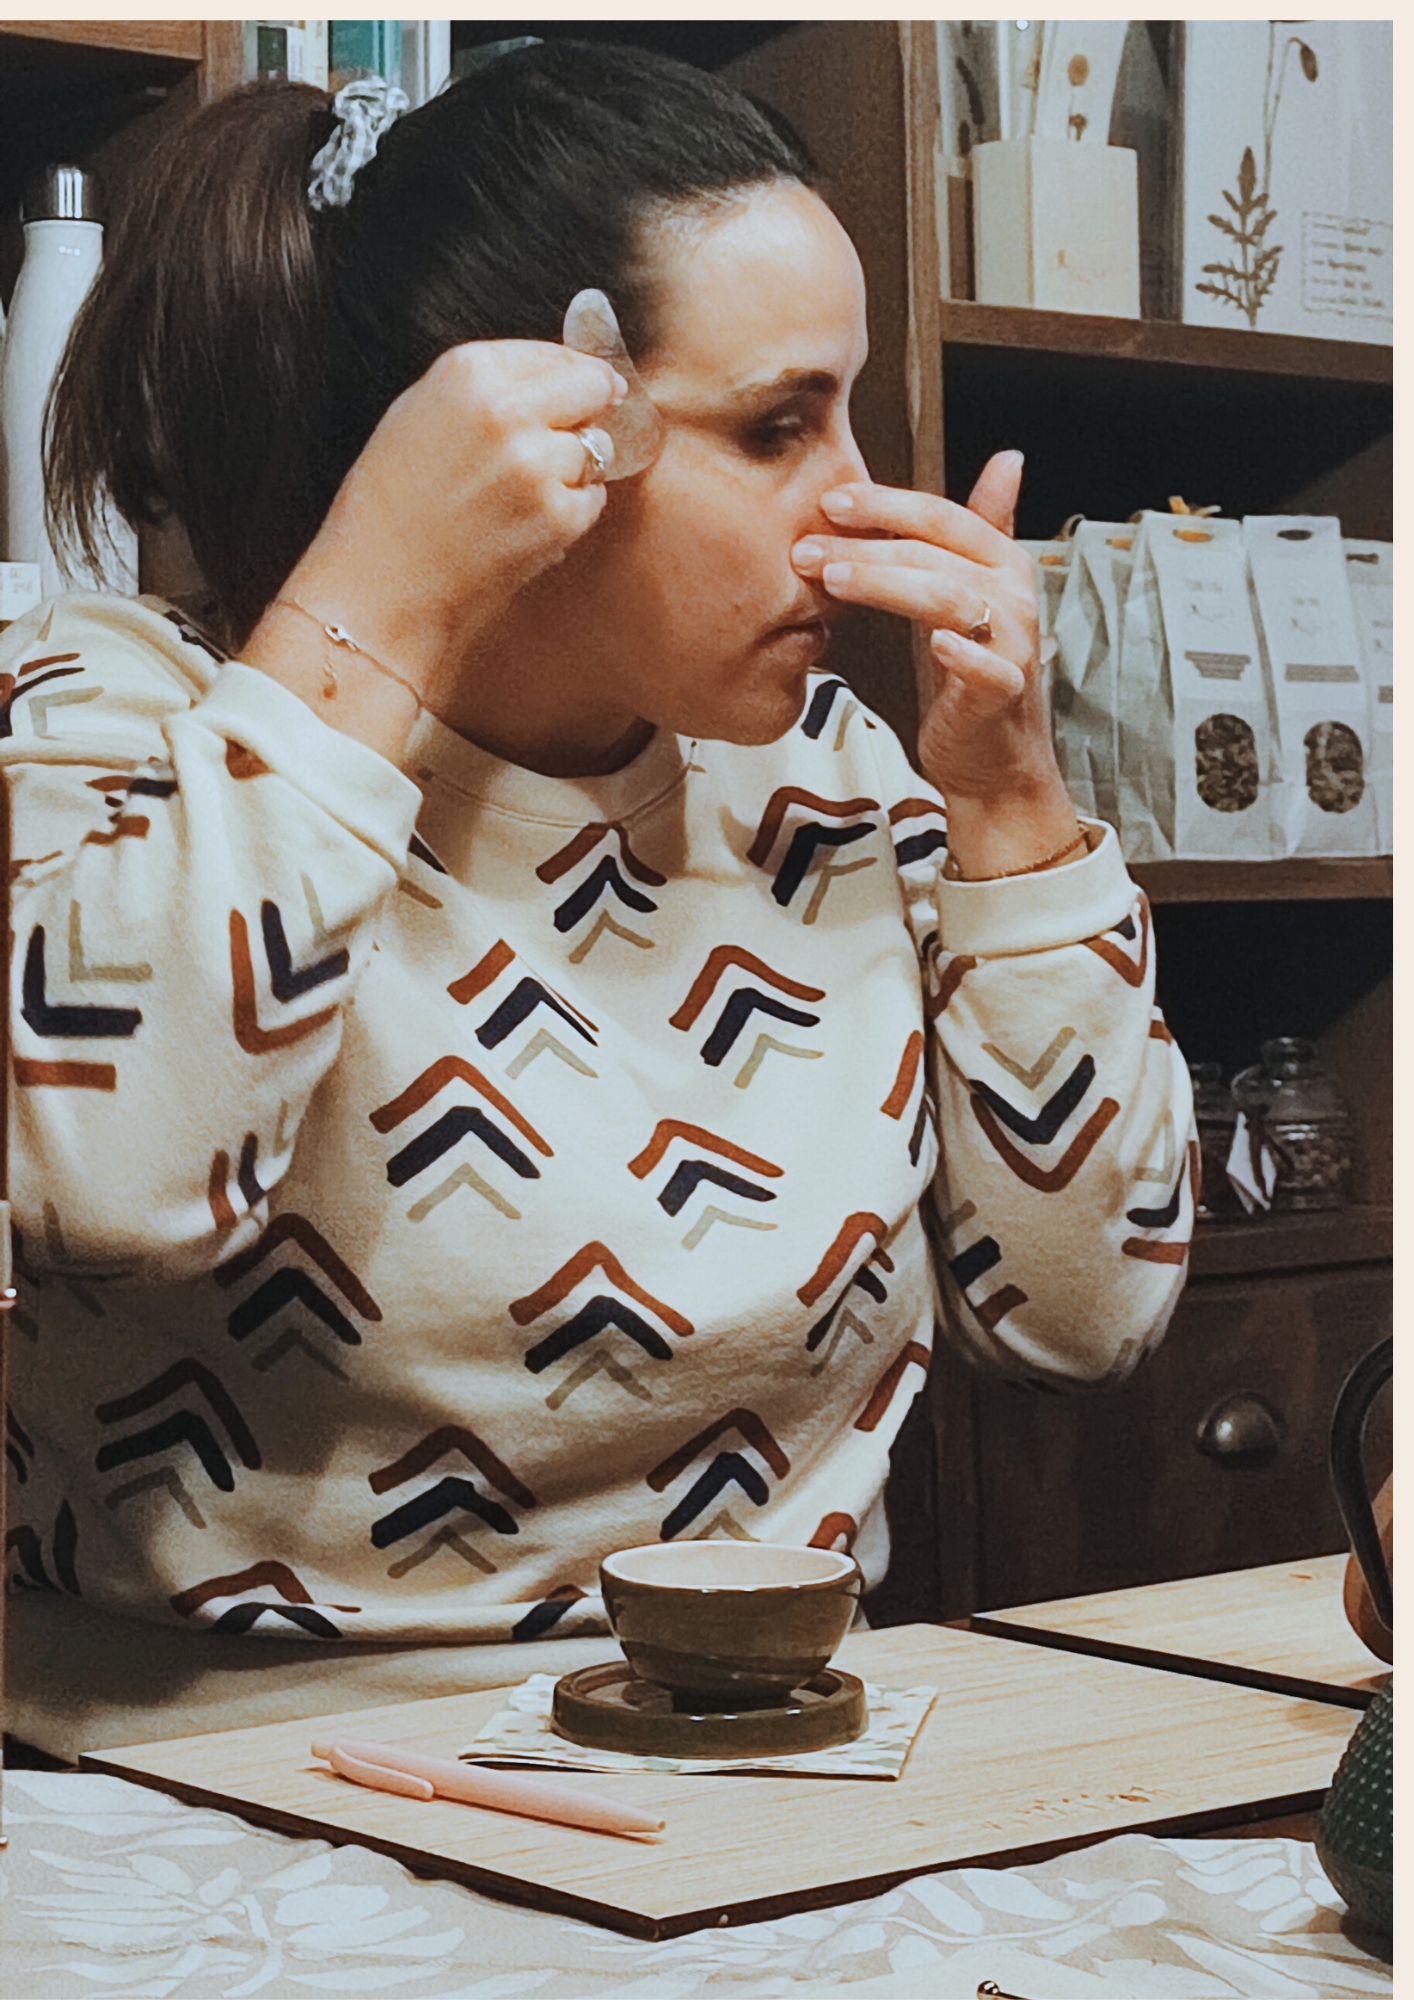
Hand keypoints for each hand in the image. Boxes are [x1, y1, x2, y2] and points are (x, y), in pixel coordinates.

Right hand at [278, 341, 626, 713]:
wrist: (379, 590)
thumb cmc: (390, 506)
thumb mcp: (420, 414)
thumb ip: (489, 387)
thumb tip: (566, 373)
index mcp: (468, 372)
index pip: (558, 353)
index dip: (572, 375)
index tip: (581, 391)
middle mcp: (508, 411)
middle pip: (593, 389)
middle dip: (587, 412)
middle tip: (561, 441)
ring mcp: (537, 466)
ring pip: (595, 448)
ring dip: (573, 469)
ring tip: (518, 497)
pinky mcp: (558, 517)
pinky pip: (592, 499)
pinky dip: (570, 512)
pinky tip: (522, 526)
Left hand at [791, 451, 1079, 875]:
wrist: (995, 759)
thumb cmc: (972, 677)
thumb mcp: (969, 593)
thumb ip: (978, 530)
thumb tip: (1007, 460)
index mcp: (1001, 563)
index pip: (941, 517)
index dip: (886, 505)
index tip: (829, 500)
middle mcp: (1011, 595)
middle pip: (935, 553)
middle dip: (866, 543)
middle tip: (807, 545)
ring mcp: (1011, 644)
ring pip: (948, 598)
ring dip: (888, 583)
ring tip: (833, 579)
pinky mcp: (1003, 693)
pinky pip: (987, 669)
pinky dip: (964, 655)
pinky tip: (938, 646)